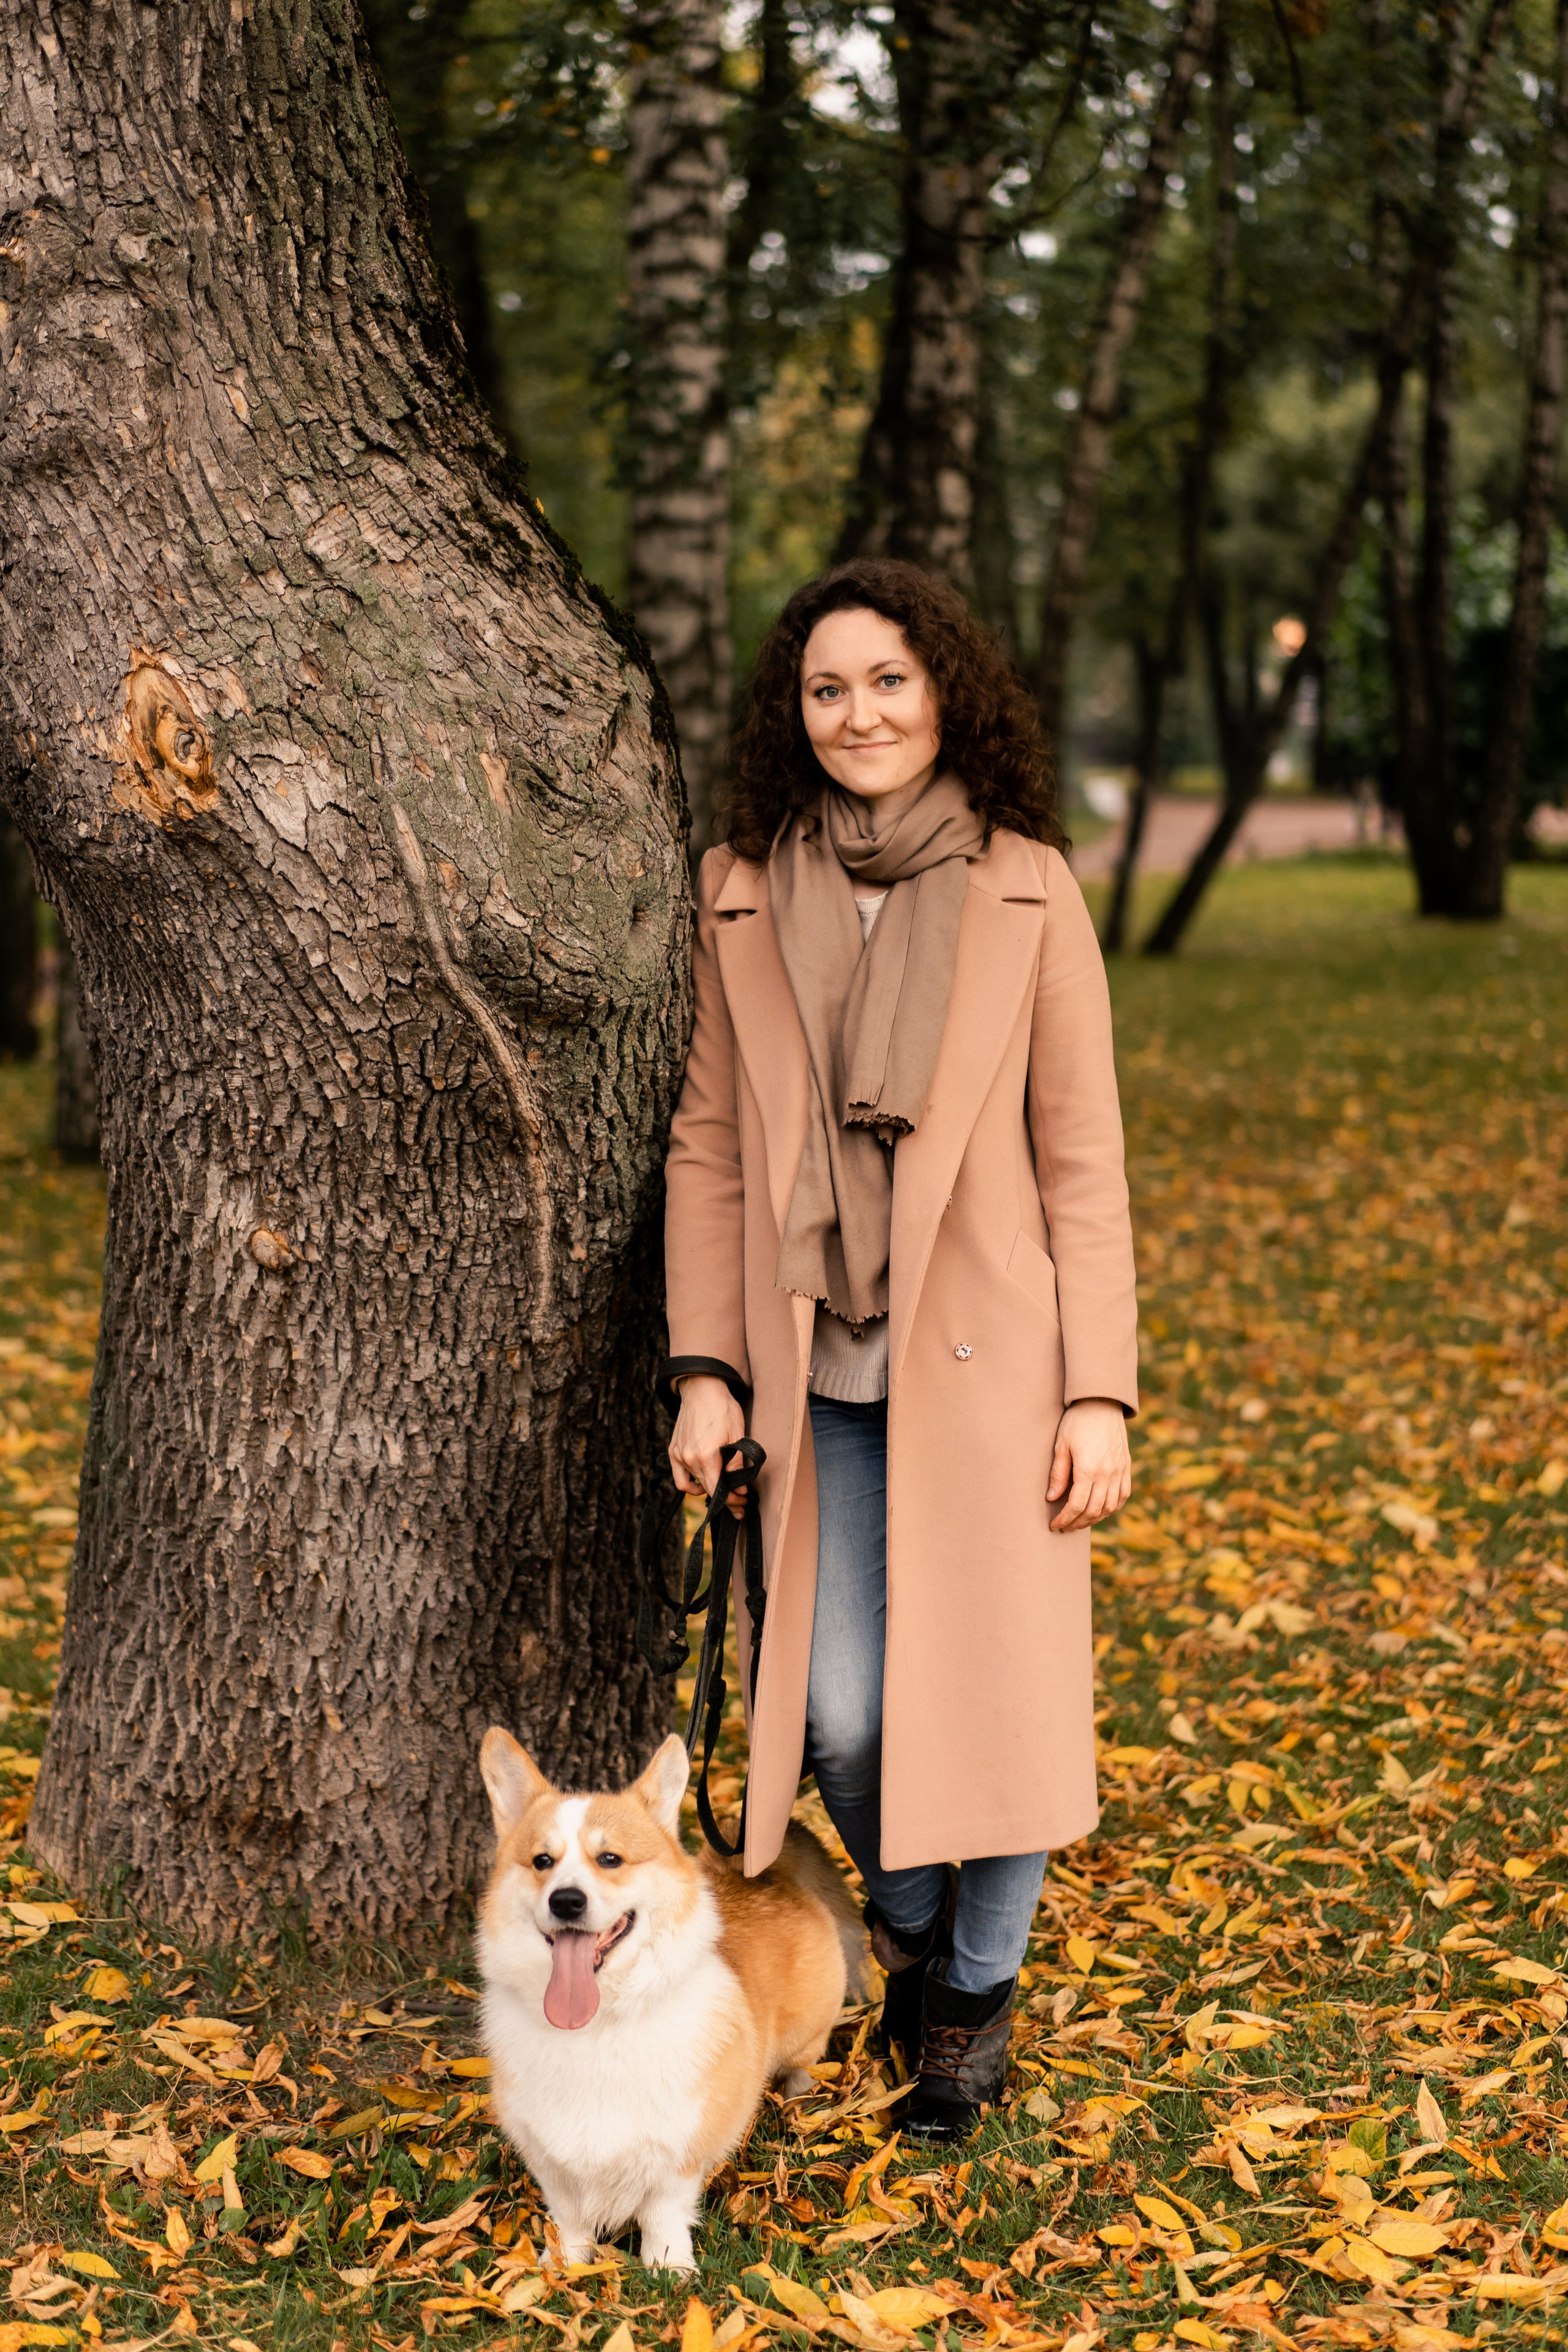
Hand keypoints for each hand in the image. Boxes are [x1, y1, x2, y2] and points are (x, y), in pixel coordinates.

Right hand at [669, 1375, 748, 1517]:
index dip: (731, 1501)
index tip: (742, 1504)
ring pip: (693, 1484)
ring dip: (708, 1490)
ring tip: (723, 1489)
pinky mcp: (673, 1450)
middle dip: (724, 1499)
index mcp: (706, 1455)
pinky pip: (679, 1477)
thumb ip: (736, 1465)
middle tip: (739, 1501)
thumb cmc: (723, 1408)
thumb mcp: (737, 1435)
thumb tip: (739, 1489)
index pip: (717, 1491)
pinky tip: (702, 1482)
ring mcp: (679, 1455)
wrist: (701, 1388)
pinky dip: (690, 1484)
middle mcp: (689, 1458)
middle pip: (706, 1490)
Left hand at [1048, 1398, 1131, 1531]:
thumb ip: (1058, 1474)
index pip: (1077, 1506)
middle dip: (1078, 1523)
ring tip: (1080, 1521)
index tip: (1055, 1525)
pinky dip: (1113, 1507)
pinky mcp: (1126, 1466)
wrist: (1101, 1402)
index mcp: (1088, 1469)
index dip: (1065, 1519)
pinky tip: (1102, 1510)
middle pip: (1094, 1511)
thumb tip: (1052, 1498)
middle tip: (1065, 1527)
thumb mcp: (1061, 1445)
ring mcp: (1120, 1470)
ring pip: (1110, 1506)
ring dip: (1095, 1518)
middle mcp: (1107, 1473)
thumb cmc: (1077, 1421)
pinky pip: (1124, 1494)